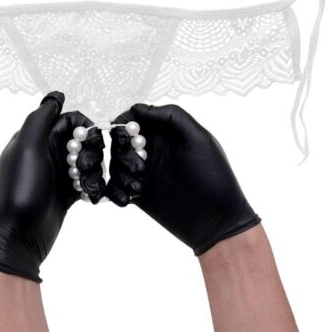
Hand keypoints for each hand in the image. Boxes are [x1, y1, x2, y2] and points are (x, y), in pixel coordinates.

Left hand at [0, 91, 105, 281]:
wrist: (17, 239)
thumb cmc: (20, 190)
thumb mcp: (26, 149)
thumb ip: (40, 119)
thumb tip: (56, 94)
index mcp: (34, 139)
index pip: (66, 118)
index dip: (83, 125)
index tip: (93, 138)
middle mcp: (46, 153)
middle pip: (79, 139)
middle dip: (90, 150)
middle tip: (86, 167)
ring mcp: (56, 175)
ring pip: (85, 161)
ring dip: (92, 171)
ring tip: (87, 186)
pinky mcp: (64, 194)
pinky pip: (86, 182)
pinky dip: (91, 187)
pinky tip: (90, 196)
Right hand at [106, 103, 260, 254]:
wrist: (216, 222)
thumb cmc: (214, 177)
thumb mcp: (198, 139)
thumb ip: (171, 116)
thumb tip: (138, 108)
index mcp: (166, 133)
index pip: (135, 117)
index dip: (125, 122)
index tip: (125, 134)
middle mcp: (152, 150)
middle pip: (120, 140)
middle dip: (121, 150)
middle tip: (138, 166)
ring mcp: (143, 172)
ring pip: (115, 163)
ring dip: (121, 173)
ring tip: (138, 186)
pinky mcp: (137, 194)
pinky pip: (115, 187)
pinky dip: (116, 191)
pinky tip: (129, 198)